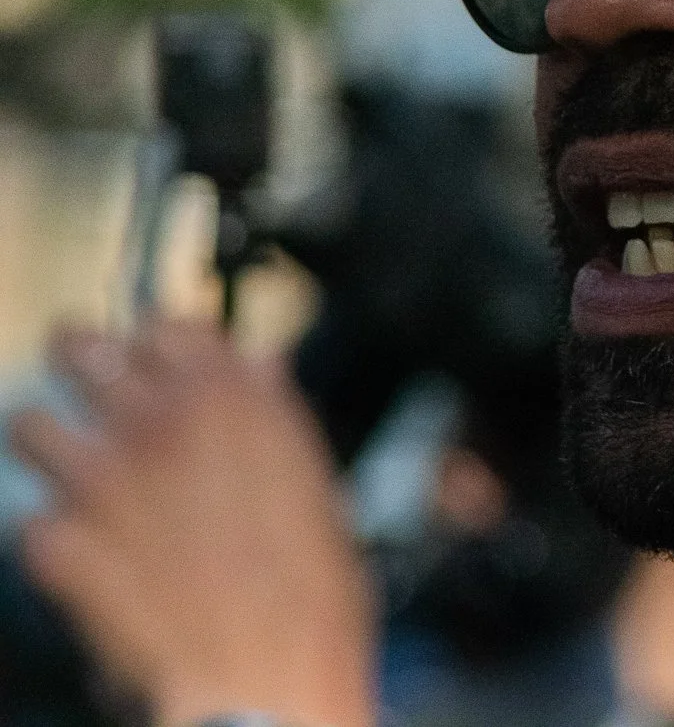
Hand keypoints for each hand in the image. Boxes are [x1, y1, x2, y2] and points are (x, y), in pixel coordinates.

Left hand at [9, 321, 376, 726]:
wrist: (267, 679)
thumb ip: (275, 415)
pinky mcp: (59, 542)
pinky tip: (86, 559)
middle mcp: (158, 421)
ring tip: (75, 475)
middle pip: (79, 347)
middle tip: (94, 389)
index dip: (162, 340)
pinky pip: (31, 523)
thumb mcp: (315, 484)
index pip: (168, 322)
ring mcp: (99, 479)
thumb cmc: (309, 593)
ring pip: (30, 423)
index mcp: (229, 398)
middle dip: (82, 365)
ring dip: (50, 446)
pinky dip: (54, 539)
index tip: (163, 357)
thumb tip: (262, 365)